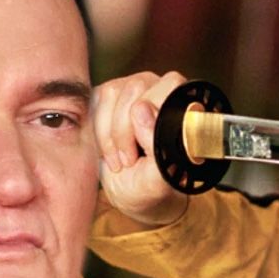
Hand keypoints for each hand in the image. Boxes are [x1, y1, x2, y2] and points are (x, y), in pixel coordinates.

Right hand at [92, 71, 190, 227]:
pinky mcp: (107, 96)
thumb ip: (155, 144)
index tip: (143, 153)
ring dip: (110, 134)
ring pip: (113, 92)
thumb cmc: (149, 185)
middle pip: (136, 88)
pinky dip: (97, 131)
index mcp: (183, 105)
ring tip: (119, 160)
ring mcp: (132, 89)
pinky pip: (95, 100)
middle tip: (128, 161)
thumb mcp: (156, 178)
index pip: (170, 86)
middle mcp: (160, 89)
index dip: (152, 117)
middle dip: (125, 130)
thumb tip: (140, 109)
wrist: (127, 191)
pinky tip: (107, 150)